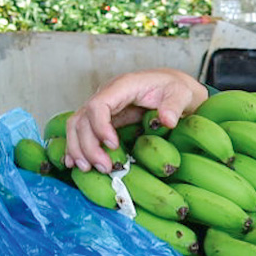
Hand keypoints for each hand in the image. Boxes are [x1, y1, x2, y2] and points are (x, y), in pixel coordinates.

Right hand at [64, 69, 207, 172]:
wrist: (172, 87)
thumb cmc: (175, 89)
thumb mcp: (181, 94)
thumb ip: (174, 106)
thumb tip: (167, 121)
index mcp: (123, 87)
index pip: (98, 105)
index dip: (100, 126)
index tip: (113, 145)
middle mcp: (107, 95)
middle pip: (83, 119)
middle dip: (89, 145)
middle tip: (105, 167)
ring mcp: (102, 107)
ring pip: (77, 126)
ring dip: (78, 148)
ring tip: (87, 169)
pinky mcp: (103, 118)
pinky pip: (81, 131)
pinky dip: (76, 146)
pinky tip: (74, 163)